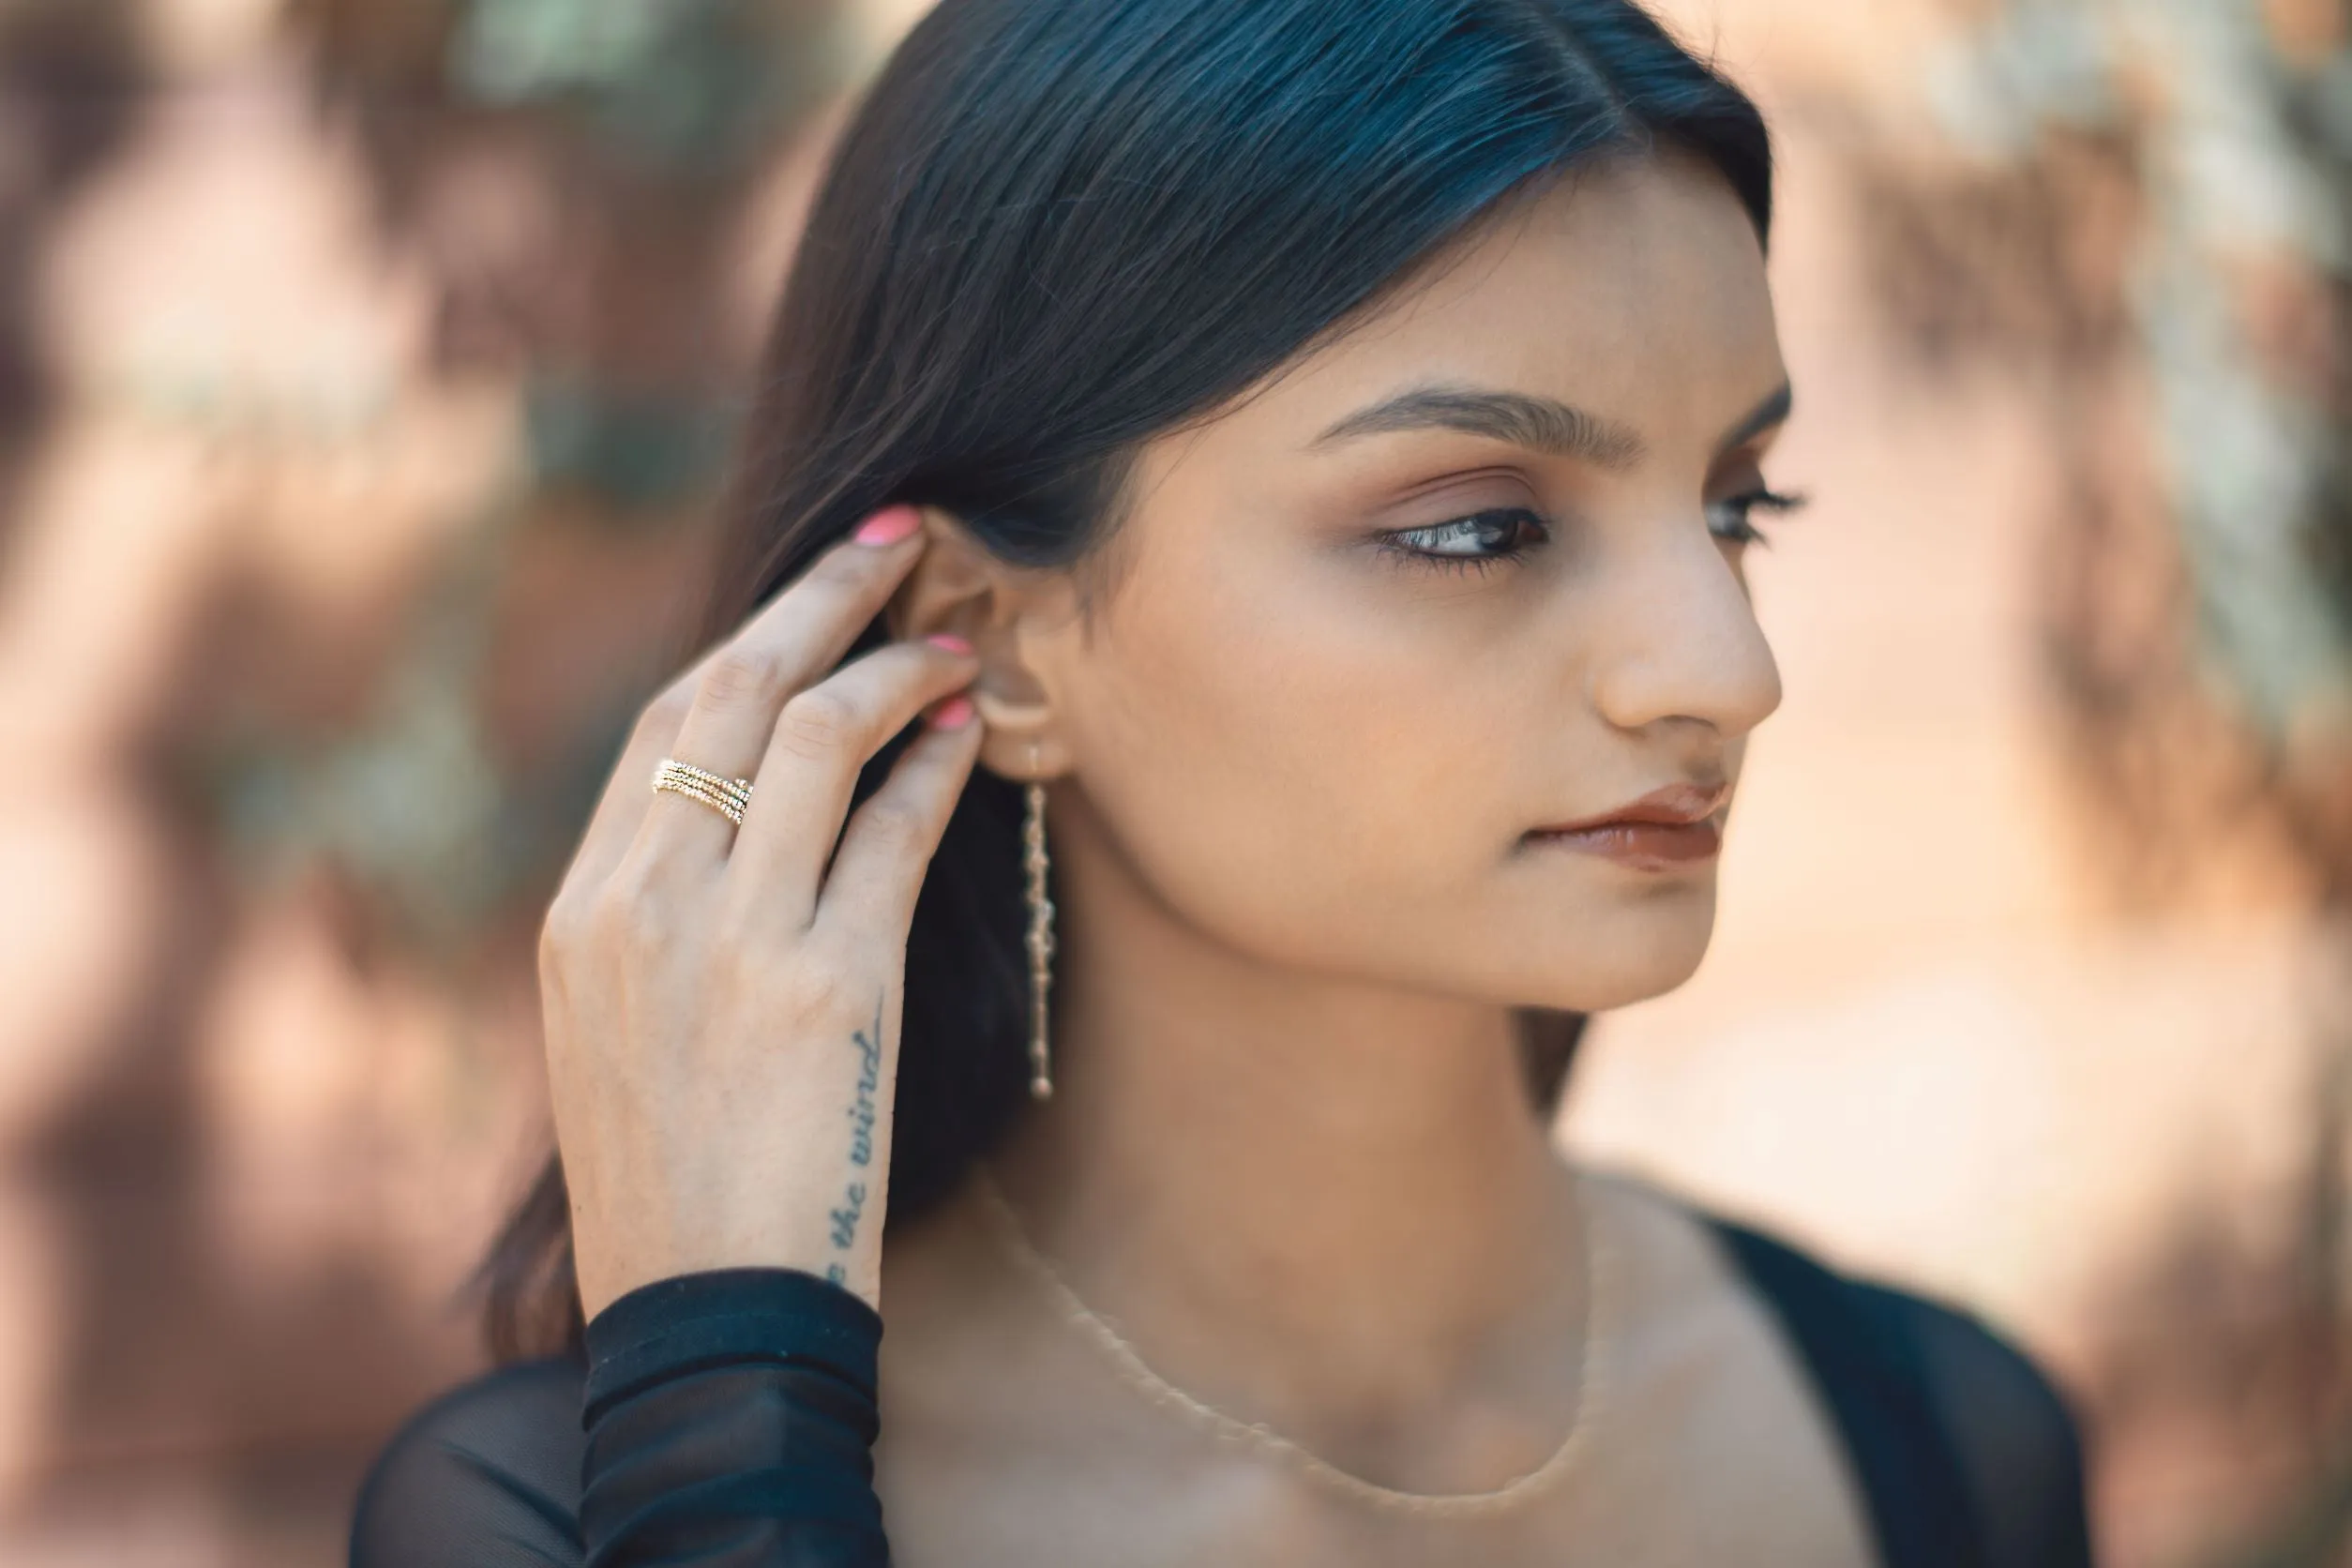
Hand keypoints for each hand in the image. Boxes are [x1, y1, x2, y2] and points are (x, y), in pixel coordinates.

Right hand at [537, 506, 982, 1319]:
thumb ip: (660, 907)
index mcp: (585, 907)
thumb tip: (746, 800)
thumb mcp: (616, 1026)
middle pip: (736, 689)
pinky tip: (972, 734)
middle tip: (901, 537)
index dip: (756, 632)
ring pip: (818, 737)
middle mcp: (643, 901)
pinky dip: (936, 767)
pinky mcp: (829, 988)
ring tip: (957, 633)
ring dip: (896, 664)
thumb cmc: (671, 1175)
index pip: (671, 722)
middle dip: (824, 594)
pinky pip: (892, 833)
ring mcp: (733, 939)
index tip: (819, 584)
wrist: (704, 1311)